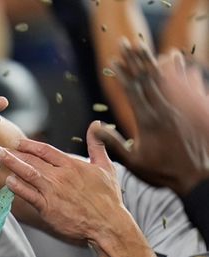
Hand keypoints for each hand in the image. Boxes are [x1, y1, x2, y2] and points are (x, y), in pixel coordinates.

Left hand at [0, 123, 127, 242]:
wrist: (108, 225)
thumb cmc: (108, 198)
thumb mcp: (105, 167)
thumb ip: (97, 145)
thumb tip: (96, 124)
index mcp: (72, 165)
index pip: (46, 150)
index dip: (29, 145)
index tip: (17, 142)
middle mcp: (60, 176)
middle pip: (32, 160)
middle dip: (14, 153)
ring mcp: (53, 192)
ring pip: (27, 174)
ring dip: (11, 164)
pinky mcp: (48, 208)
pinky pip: (28, 195)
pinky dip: (17, 187)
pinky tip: (7, 181)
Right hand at [107, 41, 208, 195]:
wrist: (198, 176)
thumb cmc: (164, 172)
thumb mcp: (133, 162)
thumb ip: (113, 143)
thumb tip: (94, 126)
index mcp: (147, 120)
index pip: (131, 90)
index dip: (122, 74)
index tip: (113, 61)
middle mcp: (163, 109)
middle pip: (147, 77)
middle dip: (134, 59)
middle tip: (126, 43)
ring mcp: (181, 107)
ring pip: (166, 77)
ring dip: (154, 60)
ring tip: (146, 47)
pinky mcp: (195, 109)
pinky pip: (188, 83)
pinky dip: (181, 70)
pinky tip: (177, 60)